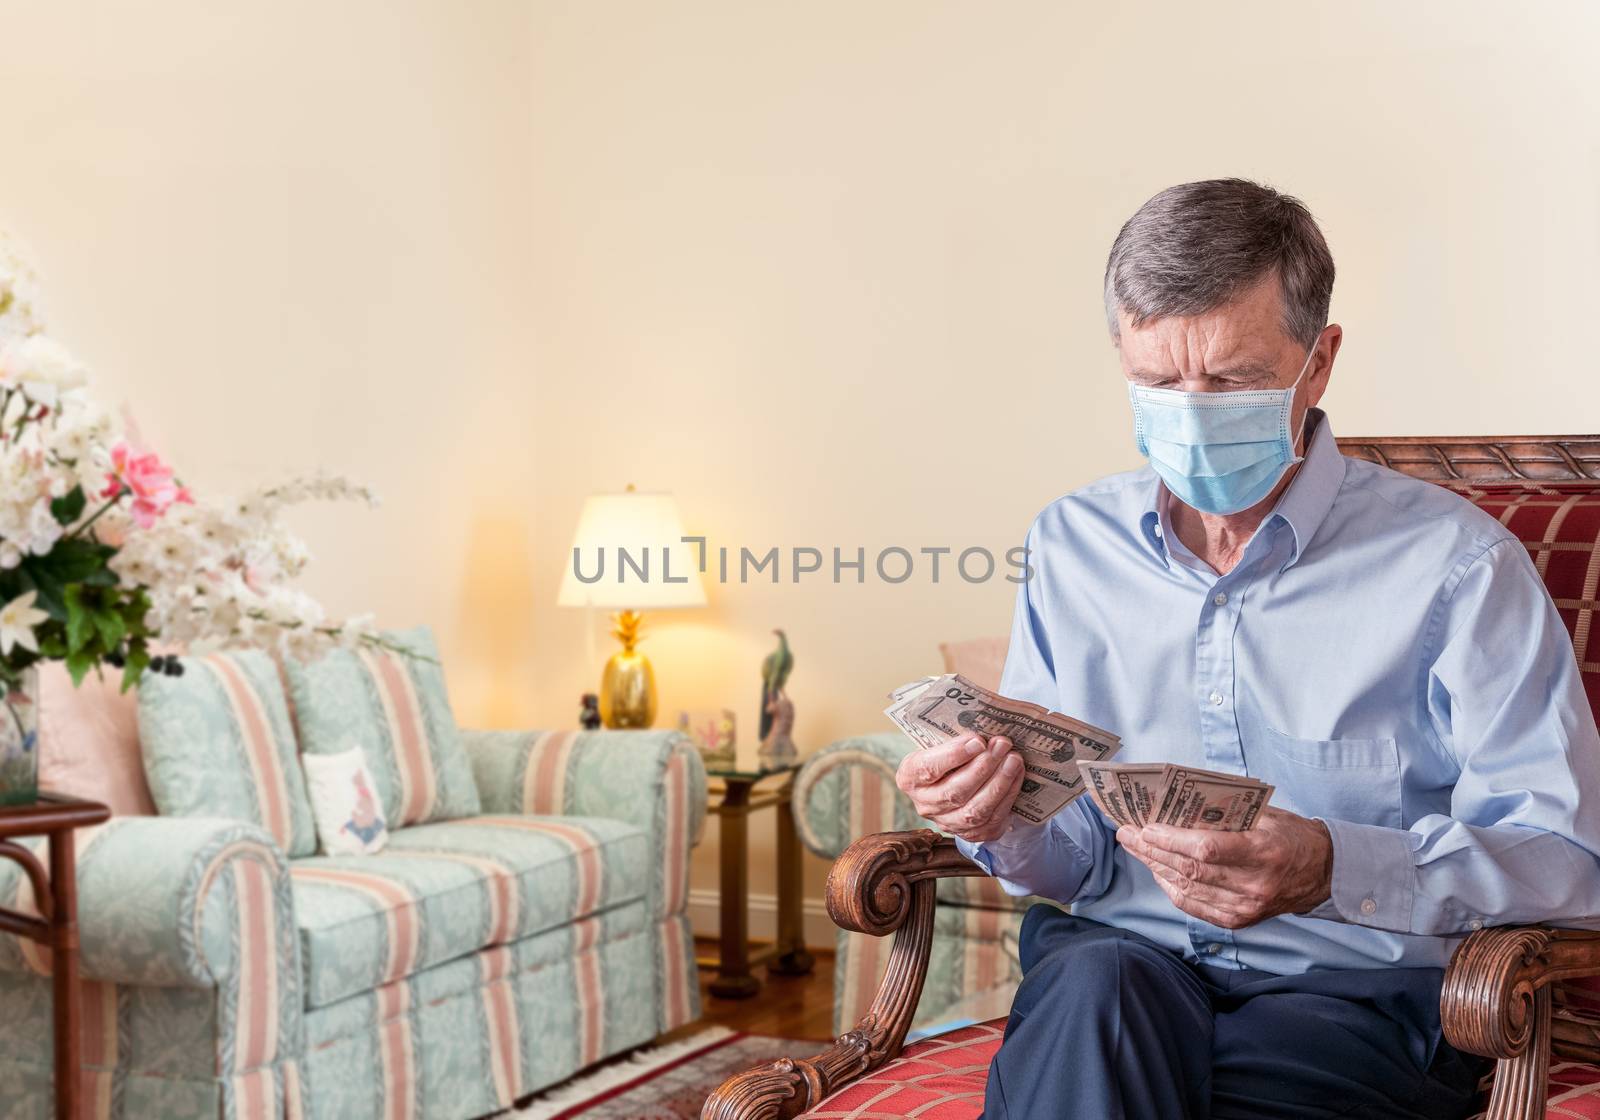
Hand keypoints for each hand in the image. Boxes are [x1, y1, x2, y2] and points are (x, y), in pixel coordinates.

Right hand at [894, 733, 1024, 842]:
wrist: (954, 782)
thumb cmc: (947, 757)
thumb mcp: (939, 745)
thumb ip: (955, 741)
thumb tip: (984, 736)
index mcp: (910, 777)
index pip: (928, 769)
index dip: (953, 755)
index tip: (977, 741)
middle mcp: (924, 805)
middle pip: (955, 792)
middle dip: (983, 767)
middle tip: (1002, 745)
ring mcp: (947, 823)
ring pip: (975, 810)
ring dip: (999, 783)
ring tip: (1014, 760)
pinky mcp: (970, 834)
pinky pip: (992, 820)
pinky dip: (1007, 796)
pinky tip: (1016, 776)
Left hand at [1117, 807, 1333, 928]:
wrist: (1321, 873)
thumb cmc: (1289, 835)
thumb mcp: (1264, 815)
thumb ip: (1224, 814)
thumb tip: (1175, 807)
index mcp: (1263, 852)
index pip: (1207, 849)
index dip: (1172, 839)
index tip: (1146, 826)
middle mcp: (1254, 885)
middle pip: (1191, 870)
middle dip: (1152, 850)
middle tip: (1127, 833)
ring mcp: (1246, 908)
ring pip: (1187, 889)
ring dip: (1156, 867)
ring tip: (1135, 848)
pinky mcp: (1239, 921)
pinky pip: (1194, 906)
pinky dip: (1171, 888)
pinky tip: (1158, 871)